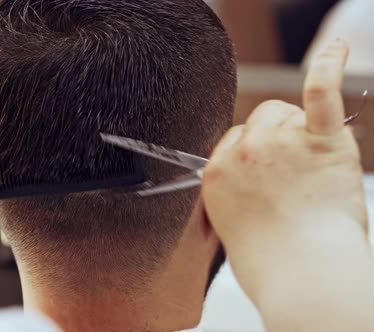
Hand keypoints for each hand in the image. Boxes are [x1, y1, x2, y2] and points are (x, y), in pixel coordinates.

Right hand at [202, 40, 373, 330]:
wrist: (301, 275)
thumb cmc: (271, 260)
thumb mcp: (231, 223)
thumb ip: (234, 192)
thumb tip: (250, 181)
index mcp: (216, 173)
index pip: (235, 142)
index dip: (257, 157)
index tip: (269, 177)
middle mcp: (241, 151)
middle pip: (259, 121)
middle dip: (278, 140)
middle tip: (296, 177)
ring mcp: (277, 143)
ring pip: (286, 113)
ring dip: (302, 132)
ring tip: (314, 174)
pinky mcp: (316, 141)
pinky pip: (318, 93)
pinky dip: (327, 68)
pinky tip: (335, 49)